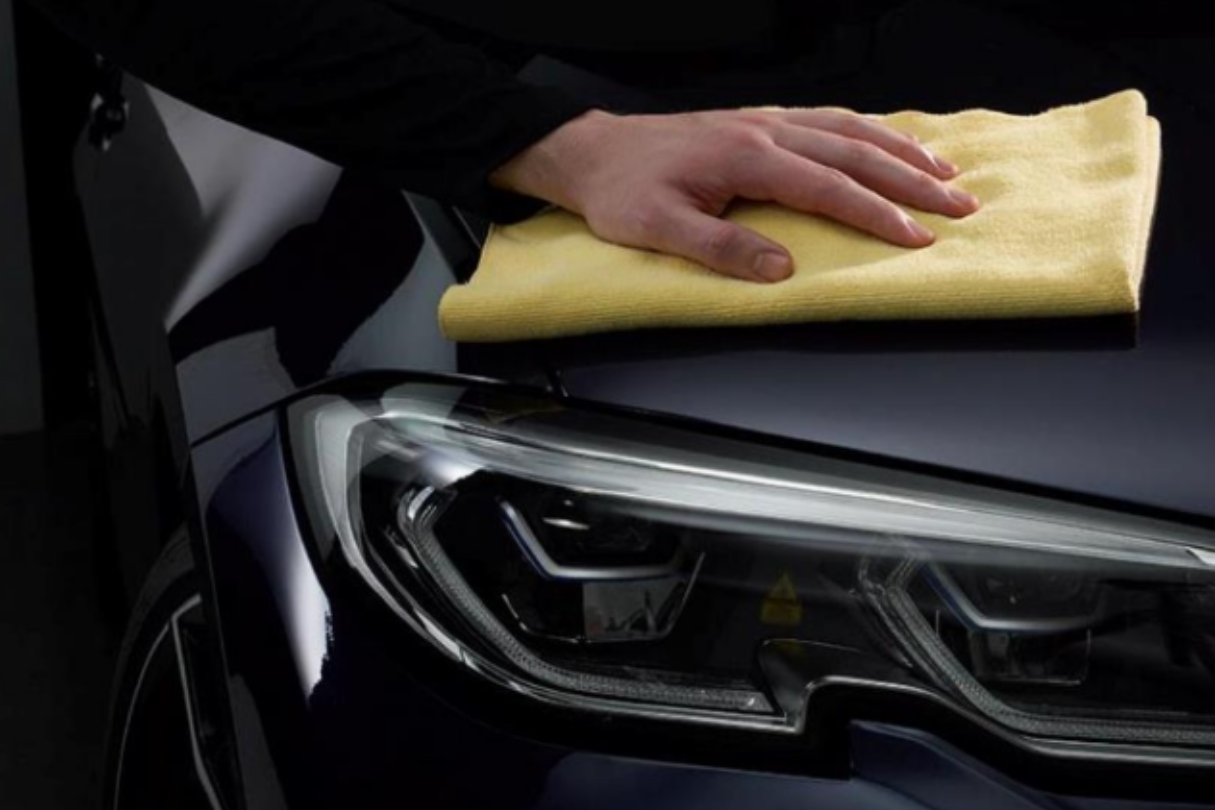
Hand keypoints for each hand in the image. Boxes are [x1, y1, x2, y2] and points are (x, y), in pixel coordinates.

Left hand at [490, 108, 979, 282]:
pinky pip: (826, 119)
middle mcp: (764, 131)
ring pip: (848, 128)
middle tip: (959, 205)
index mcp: (746, 157)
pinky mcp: (758, 121)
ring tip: (944, 172)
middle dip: (911, 180)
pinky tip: (887, 143)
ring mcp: (764, 121)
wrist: (593, 152)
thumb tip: (780, 270)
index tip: (918, 236)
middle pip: (854, 153)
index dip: (877, 215)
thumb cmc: (622, 192)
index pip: (828, 189)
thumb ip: (720, 248)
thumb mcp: (658, 228)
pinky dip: (866, 131)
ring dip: (900, 150)